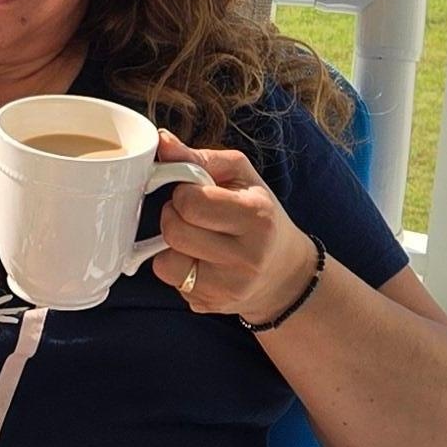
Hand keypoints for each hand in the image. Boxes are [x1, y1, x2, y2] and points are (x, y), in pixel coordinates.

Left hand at [148, 139, 316, 324]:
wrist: (284, 272)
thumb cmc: (260, 215)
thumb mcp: (240, 176)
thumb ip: (199, 157)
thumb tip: (162, 140)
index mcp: (256, 217)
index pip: (191, 202)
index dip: (184, 193)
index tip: (196, 193)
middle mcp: (245, 258)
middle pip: (174, 231)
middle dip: (175, 216)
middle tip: (193, 215)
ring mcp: (227, 288)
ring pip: (165, 262)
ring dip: (172, 245)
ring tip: (196, 238)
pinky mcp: (209, 306)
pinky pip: (170, 282)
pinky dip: (177, 268)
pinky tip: (199, 261)